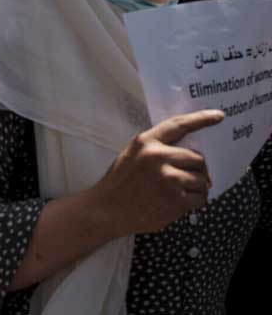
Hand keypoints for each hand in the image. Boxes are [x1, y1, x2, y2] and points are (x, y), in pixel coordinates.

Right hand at [92, 110, 221, 236]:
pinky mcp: (175, 199)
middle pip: (198, 158)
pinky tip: (180, 203)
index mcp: (146, 142)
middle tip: (190, 178)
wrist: (106, 209)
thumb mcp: (132, 155)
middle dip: (199, 170)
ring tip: (181, 192)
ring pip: (202, 180)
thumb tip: (189, 152)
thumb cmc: (120, 182)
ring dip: (197, 187)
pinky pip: (200, 198)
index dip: (201, 119)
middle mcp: (158, 156)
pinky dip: (196, 201)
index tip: (218, 116)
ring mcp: (168, 178)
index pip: (179, 125)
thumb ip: (156, 148)